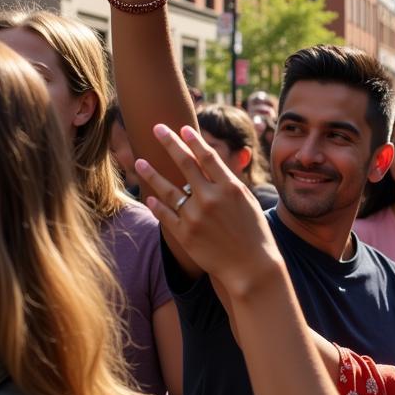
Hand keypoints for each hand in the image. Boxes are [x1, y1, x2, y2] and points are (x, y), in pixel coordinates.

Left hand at [136, 124, 283, 295]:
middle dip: (170, 143)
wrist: (252, 267)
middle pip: (186, 164)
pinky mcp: (185, 234)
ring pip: (168, 189)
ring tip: (139, 161)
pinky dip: (156, 205)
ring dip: (152, 173)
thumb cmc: (254, 233)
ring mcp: (196, 216)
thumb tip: (212, 164)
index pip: (208, 157)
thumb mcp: (247, 202)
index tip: (182, 128)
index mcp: (230, 188)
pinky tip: (149, 197)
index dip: (193, 141)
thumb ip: (229, 182)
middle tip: (157, 127)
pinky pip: (165, 214)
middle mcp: (211, 198)